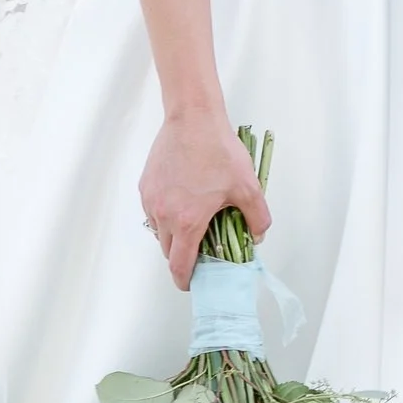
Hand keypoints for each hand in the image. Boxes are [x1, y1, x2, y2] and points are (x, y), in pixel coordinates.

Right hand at [138, 109, 269, 289]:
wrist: (193, 118)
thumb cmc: (218, 150)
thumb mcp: (248, 186)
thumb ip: (257, 217)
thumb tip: (257, 236)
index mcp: (187, 222)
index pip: (179, 266)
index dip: (185, 281)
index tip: (192, 283)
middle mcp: (163, 215)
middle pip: (168, 251)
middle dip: (183, 256)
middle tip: (202, 247)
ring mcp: (151, 199)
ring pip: (159, 230)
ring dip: (173, 234)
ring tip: (194, 219)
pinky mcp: (145, 185)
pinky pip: (153, 210)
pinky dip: (166, 213)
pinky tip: (184, 199)